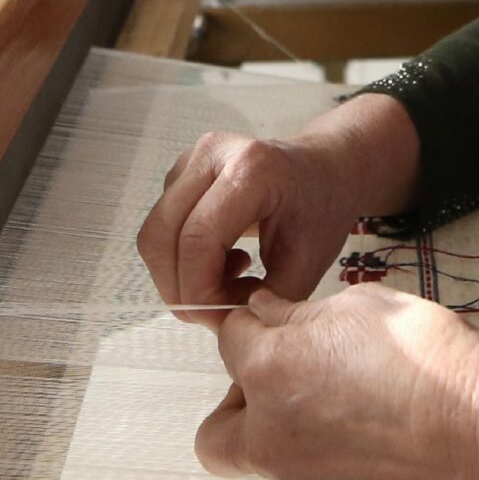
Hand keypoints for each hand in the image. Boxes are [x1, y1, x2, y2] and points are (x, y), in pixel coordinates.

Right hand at [137, 94, 419, 321]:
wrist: (324, 169)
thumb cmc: (321, 210)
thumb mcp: (308, 264)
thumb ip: (266, 300)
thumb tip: (222, 325)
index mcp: (251, 169)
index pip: (198, 238)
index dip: (199, 290)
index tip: (222, 318)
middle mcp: (212, 153)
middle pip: (161, 235)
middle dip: (180, 287)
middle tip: (217, 311)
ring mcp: (190, 158)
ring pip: (154, 234)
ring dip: (179, 274)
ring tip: (228, 281)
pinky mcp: (180, 170)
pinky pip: (161, 226)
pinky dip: (181, 257)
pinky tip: (222, 260)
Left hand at [194, 287, 478, 479]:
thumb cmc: (430, 354)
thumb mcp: (361, 305)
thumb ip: (298, 314)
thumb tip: (266, 314)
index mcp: (269, 372)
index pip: (229, 340)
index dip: (255, 326)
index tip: (277, 323)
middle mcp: (269, 438)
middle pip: (217, 433)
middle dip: (238, 409)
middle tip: (284, 387)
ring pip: (269, 466)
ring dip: (289, 440)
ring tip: (348, 418)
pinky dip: (331, 470)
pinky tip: (377, 448)